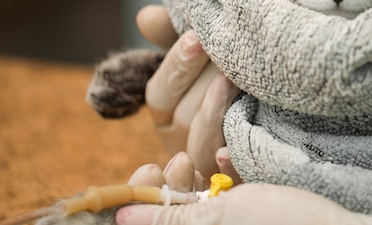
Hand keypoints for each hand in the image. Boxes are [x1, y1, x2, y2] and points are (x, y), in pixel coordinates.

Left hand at [116, 155, 371, 224]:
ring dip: (197, 167)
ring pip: (198, 196)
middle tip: (175, 159)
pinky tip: (227, 157)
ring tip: (204, 153)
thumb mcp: (226, 220)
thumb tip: (121, 218)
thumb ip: (173, 220)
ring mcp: (233, 220)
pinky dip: (222, 170)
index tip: (148, 171)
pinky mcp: (251, 209)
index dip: (143, 199)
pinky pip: (224, 190)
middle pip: (174, 209)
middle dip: (171, 180)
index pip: (156, 222)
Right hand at [136, 5, 240, 180]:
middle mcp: (183, 141)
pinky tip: (231, 150)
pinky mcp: (238, 177)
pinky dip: (228, 164)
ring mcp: (209, 163)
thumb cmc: (232, 76)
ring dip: (214, 112)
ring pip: (200, 146)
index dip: (177, 66)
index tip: (198, 36)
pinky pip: (228, 176)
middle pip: (182, 118)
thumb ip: (175, 36)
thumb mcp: (203, 55)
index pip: (159, 93)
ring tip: (236, 80)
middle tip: (229, 53)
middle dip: (204, 83)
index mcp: (170, 113)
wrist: (283, 114)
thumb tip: (146, 16)